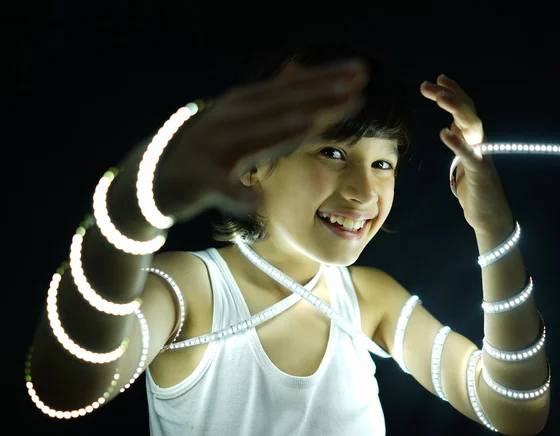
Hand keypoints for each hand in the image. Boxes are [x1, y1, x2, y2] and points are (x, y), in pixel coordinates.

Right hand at [155, 59, 367, 221]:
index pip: (290, 89)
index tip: (360, 72)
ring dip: (278, 131)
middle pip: (279, 106)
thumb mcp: (243, 118)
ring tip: (309, 125)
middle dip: (317, 96)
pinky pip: (222, 188)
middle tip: (355, 86)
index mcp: (244, 106)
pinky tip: (258, 203)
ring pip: (251, 139)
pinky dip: (238, 194)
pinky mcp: (198, 180)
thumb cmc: (210, 149)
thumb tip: (300, 69)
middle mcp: (230, 119)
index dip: (325, 80)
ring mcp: (213, 147)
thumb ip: (275, 100)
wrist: (154, 175)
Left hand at [420, 74, 512, 234]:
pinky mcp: (479, 173)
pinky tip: (444, 133)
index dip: (453, 93)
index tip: (437, 79)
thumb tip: (450, 128)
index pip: (464, 110)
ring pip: (470, 126)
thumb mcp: (462, 162)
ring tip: (439, 96)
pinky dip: (457, 143)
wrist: (490, 216)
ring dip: (455, 109)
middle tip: (428, 84)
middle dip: (448, 95)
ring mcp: (481, 156)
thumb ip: (459, 145)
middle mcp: (479, 143)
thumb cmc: (475, 191)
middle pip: (466, 111)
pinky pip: (468, 154)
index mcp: (473, 140)